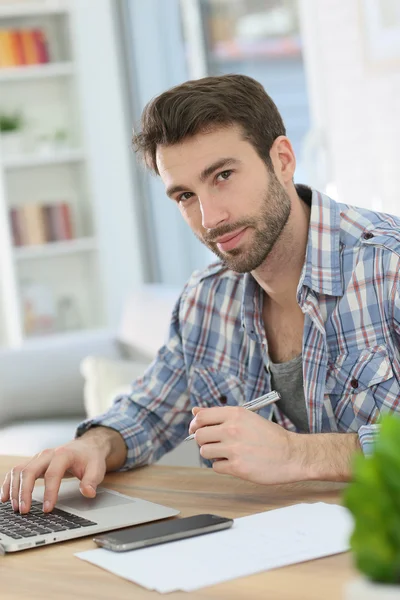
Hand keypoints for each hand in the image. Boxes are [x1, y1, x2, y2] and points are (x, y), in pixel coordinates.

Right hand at [0, 427, 125, 513]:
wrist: (86, 447)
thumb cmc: (90, 458)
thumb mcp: (97, 468)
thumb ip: (92, 481)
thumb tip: (88, 492)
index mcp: (63, 455)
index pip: (53, 474)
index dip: (49, 492)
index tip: (47, 509)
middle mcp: (47, 454)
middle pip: (30, 471)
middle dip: (25, 492)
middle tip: (24, 511)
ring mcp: (38, 458)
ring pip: (19, 471)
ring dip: (14, 490)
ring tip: (16, 508)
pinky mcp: (33, 463)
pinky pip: (16, 471)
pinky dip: (8, 484)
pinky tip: (5, 498)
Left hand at [189, 406, 303, 484]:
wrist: (292, 455)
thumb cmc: (271, 436)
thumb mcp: (247, 417)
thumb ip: (219, 415)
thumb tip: (195, 411)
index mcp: (235, 414)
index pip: (201, 417)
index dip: (195, 424)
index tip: (196, 429)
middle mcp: (232, 429)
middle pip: (199, 435)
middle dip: (203, 441)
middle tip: (214, 443)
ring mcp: (234, 449)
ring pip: (204, 452)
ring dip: (212, 454)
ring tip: (227, 453)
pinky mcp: (237, 467)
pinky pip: (216, 467)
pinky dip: (222, 466)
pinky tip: (235, 462)